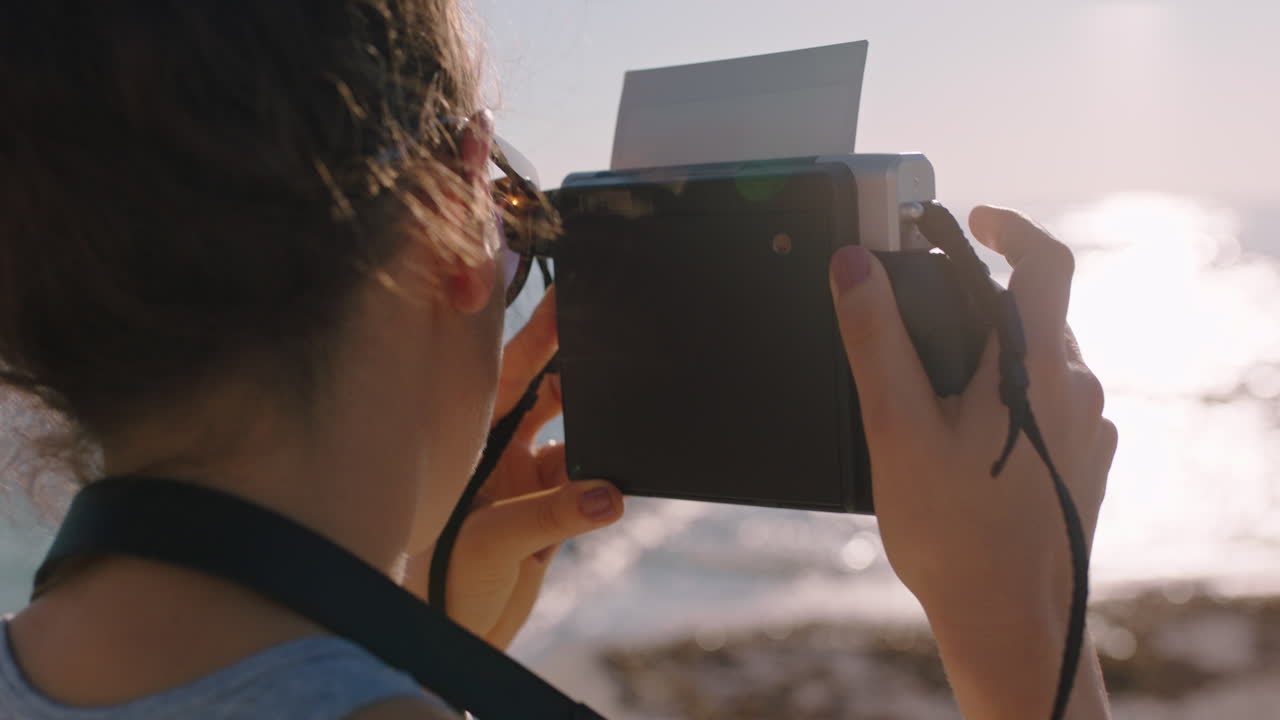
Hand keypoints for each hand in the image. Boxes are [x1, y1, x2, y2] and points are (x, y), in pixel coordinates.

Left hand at [405, 289, 623, 648]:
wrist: (446, 643)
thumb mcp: (488, 542)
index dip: (535, 337)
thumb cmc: (437, 586)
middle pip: (546, 393)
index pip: (503, 373)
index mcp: (463, 436)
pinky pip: (589, 486)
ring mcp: (525, 481)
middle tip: (613, 339)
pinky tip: (621, 484)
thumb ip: (550, 516)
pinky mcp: (550, 515)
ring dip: (600, 432)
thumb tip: (610, 495)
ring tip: (628, 418)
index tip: (568, 302)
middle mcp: (496, 451)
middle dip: (579, 368)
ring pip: (575, 438)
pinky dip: (607, 485)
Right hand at [829, 206, 1114, 717]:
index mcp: (1034, 369)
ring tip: (937, 400)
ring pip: (1042, 361)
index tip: (971, 220)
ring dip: (995, 358)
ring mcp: (1087, 429)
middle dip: (980, 307)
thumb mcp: (897, 428)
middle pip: (1035, 313)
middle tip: (923, 329)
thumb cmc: (953, 534)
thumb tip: (854, 264)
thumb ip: (876, 340)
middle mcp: (1075, 390)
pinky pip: (1051, 404)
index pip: (1044, 262)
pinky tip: (969, 444)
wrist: (1012, 623)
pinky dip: (1011, 399)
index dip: (1009, 226)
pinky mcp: (1084, 462)